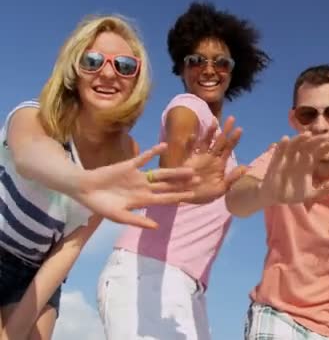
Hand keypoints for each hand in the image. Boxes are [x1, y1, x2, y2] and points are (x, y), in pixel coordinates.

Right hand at [75, 143, 195, 228]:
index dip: (178, 197)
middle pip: (167, 186)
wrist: (84, 190)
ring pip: (160, 173)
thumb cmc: (101, 205)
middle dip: (183, 184)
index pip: (165, 199)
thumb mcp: (119, 217)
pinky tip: (165, 146)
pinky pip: (144, 158)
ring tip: (190, 169)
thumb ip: (137, 221)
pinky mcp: (129, 165)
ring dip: (175, 171)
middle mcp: (144, 188)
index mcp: (142, 200)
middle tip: (199, 180)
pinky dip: (153, 152)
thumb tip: (156, 226)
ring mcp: (138, 176)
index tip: (193, 196)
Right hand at [183, 116, 246, 203]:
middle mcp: (210, 157)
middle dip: (225, 130)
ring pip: (205, 142)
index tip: (240, 129)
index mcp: (219, 163)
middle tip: (232, 118)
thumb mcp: (221, 189)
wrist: (188, 198)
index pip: (228, 148)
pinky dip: (190, 143)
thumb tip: (245, 167)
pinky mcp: (187, 161)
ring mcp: (199, 158)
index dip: (234, 139)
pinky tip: (192, 136)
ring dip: (210, 132)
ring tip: (215, 121)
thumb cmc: (205, 194)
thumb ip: (232, 178)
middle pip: (219, 141)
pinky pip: (189, 150)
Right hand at [257, 132, 328, 204]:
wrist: (275, 198)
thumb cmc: (292, 193)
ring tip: (307, 134)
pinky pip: (279, 152)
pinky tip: (285, 139)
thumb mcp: (310, 195)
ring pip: (295, 145)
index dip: (328, 147)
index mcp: (309, 163)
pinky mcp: (276, 162)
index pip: (319, 152)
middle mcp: (299, 158)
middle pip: (309, 145)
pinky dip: (281, 146)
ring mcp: (288, 158)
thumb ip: (323, 191)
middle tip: (325, 136)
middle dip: (317, 140)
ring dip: (300, 139)